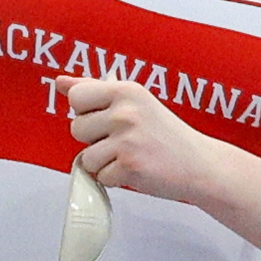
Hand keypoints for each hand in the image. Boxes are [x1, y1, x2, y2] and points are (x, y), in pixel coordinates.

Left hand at [64, 75, 223, 204]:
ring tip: (130, 155)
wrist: (200, 163)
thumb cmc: (166, 133)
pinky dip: (115, 178)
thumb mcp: (134, 101)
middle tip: (123, 140)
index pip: (76, 97)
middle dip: (94, 139)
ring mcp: (127, 140)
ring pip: (86, 157)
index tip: (105, 118)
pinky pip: (101, 177)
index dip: (86, 112)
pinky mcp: (129, 166)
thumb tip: (61, 82)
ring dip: (104, 162)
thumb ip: (95, 90)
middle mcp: (125, 112)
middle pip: (77, 128)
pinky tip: (136, 168)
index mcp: (125, 91)